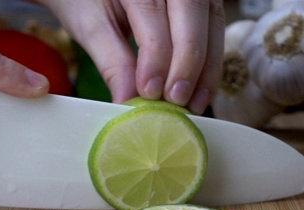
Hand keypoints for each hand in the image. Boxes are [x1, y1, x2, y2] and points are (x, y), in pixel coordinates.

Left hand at [39, 0, 225, 113]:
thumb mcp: (89, 24)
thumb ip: (111, 61)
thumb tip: (128, 103)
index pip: (152, 14)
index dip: (155, 57)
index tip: (149, 92)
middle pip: (191, 13)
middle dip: (187, 62)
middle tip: (175, 100)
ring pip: (212, 22)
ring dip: (206, 68)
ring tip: (192, 104)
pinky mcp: (203, 0)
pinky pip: (215, 29)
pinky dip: (211, 63)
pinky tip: (200, 92)